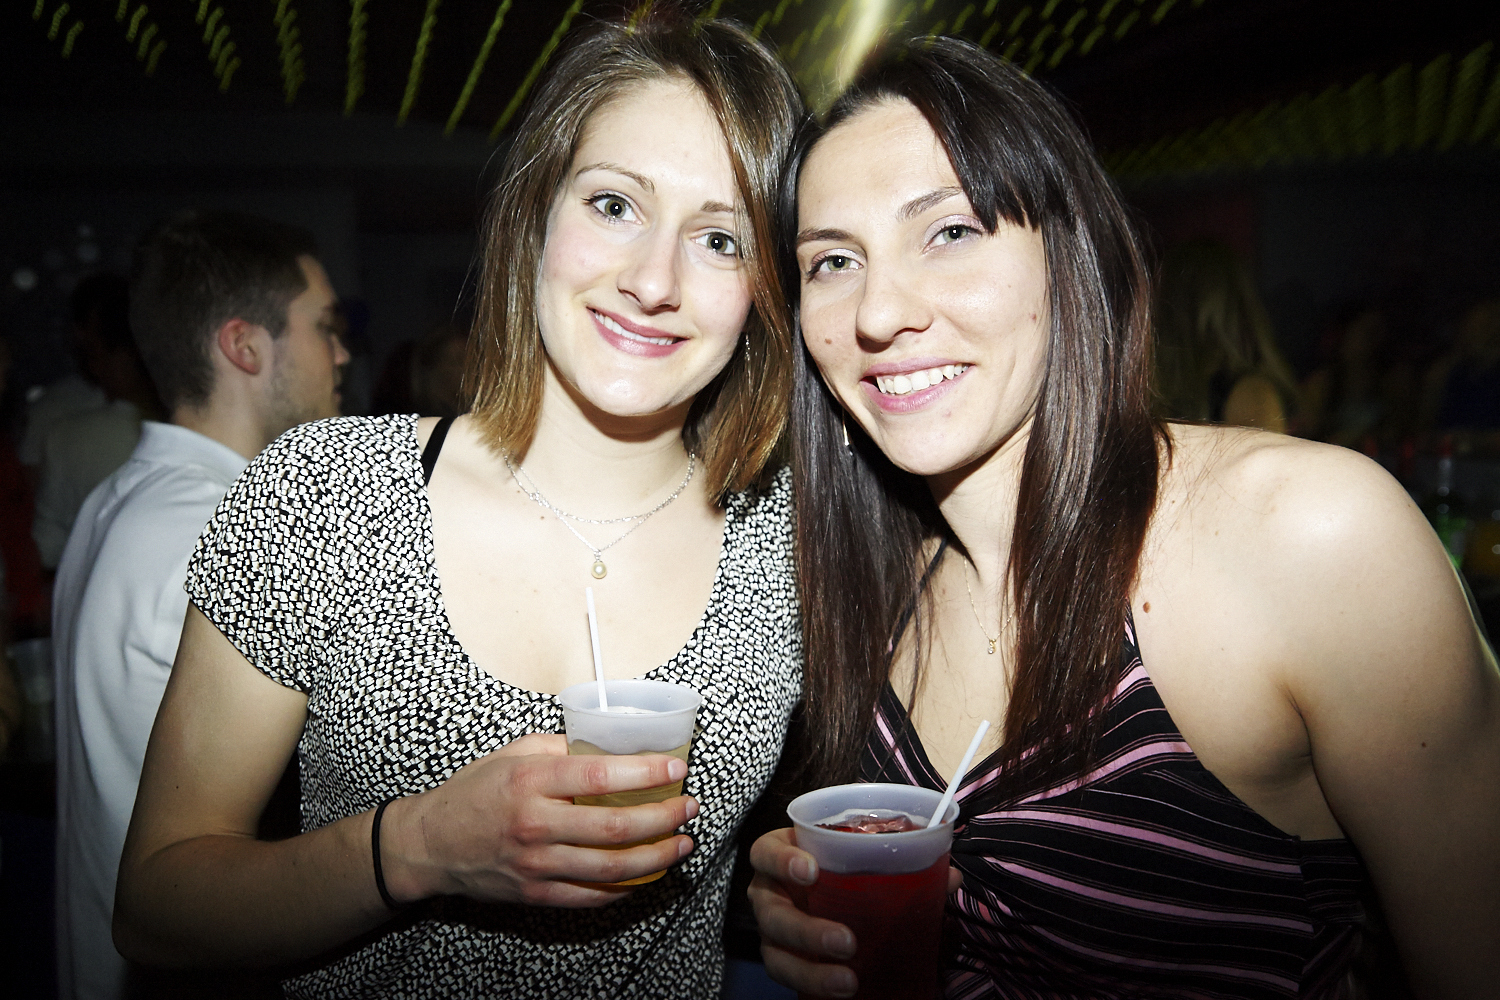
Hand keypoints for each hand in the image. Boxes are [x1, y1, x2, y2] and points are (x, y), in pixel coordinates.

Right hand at [382, 733, 697, 907]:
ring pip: (612, 868)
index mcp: (531, 782)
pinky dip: (626, 887)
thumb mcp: (514, 753)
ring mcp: (535, 864)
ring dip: (657, 857)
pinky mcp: (535, 894)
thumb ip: (562, 748)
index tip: (676, 769)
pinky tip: (647, 874)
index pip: (602, 775)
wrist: (431, 843)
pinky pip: (591, 895)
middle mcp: (535, 824)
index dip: (647, 774)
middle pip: (616, 828)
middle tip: (689, 808)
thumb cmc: (476, 792)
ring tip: (681, 844)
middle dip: (664, 818)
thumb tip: (610, 745)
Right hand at [748, 827, 961, 997]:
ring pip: (775, 953)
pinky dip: (813, 985)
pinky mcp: (782, 958)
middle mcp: (769, 893)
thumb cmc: (842, 866)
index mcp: (782, 855)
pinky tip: (841, 993)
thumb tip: (950, 877)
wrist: (824, 892)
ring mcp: (771, 929)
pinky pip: (788, 975)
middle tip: (846, 942)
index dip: (782, 861)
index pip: (766, 852)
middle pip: (771, 912)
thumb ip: (903, 863)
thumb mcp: (865, 857)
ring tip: (847, 982)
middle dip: (806, 930)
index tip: (811, 870)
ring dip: (810, 970)